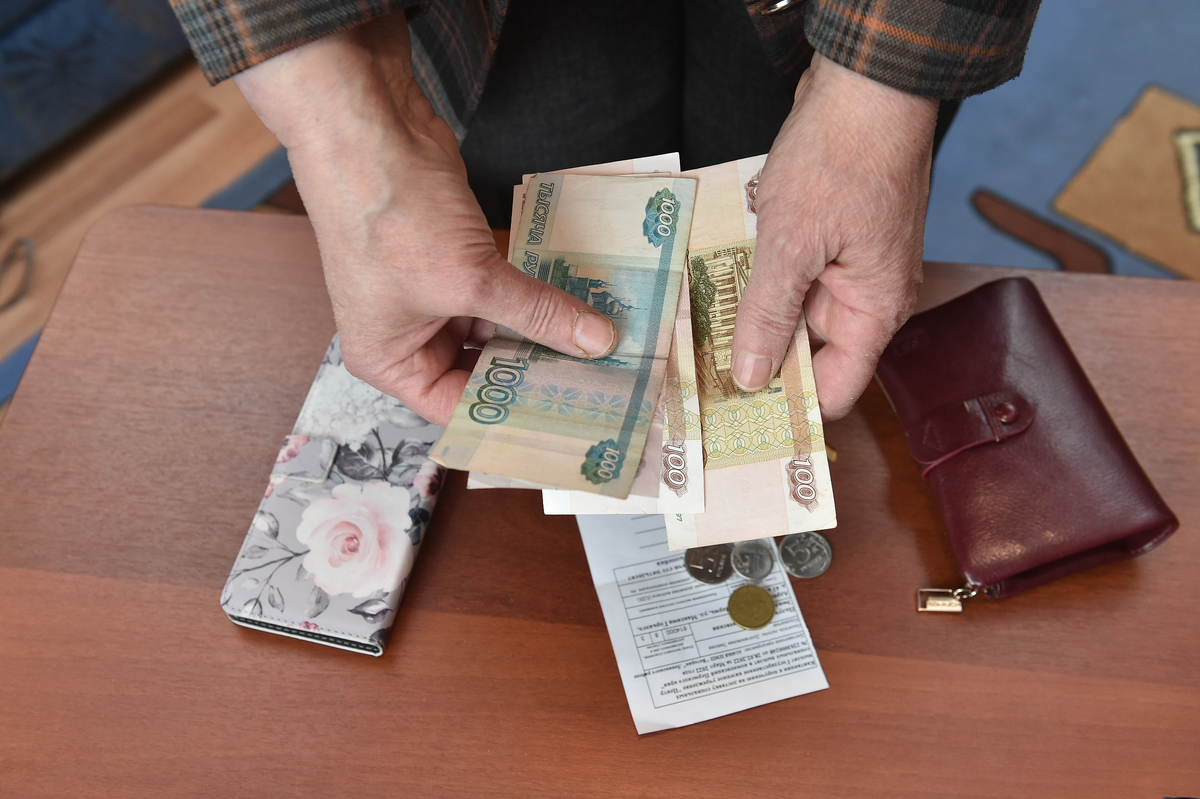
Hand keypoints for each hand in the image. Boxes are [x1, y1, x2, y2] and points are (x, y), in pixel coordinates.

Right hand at [234, 16, 616, 425]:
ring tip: (598, 349)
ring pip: (499, 326)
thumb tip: (596, 342)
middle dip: (534, 371)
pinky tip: (580, 303)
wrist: (369, 127)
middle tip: (595, 385)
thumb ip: (536, 312)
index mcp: (390, 360)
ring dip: (542, 330)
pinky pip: (505, 288)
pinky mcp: (456, 255)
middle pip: (482, 368)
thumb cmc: (389, 216)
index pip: (457, 408)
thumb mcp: (469, 279)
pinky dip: (537, 293)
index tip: (565, 418)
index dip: (509, 417)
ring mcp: (433, 292)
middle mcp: (409, 333)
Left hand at [730, 53, 938, 418]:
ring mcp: (847, 265)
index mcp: (875, 309)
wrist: (864, 86)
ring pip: (794, 311)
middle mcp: (866, 295)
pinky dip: (759, 279)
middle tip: (701, 372)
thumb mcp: (793, 244)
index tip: (739, 413)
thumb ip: (770, 314)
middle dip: (760, 359)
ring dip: (753, 315)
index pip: (837, 389)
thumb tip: (752, 376)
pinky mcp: (828, 237)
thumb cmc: (841, 158)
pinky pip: (790, 275)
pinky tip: (720, 279)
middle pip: (810, 353)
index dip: (791, 405)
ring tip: (700, 329)